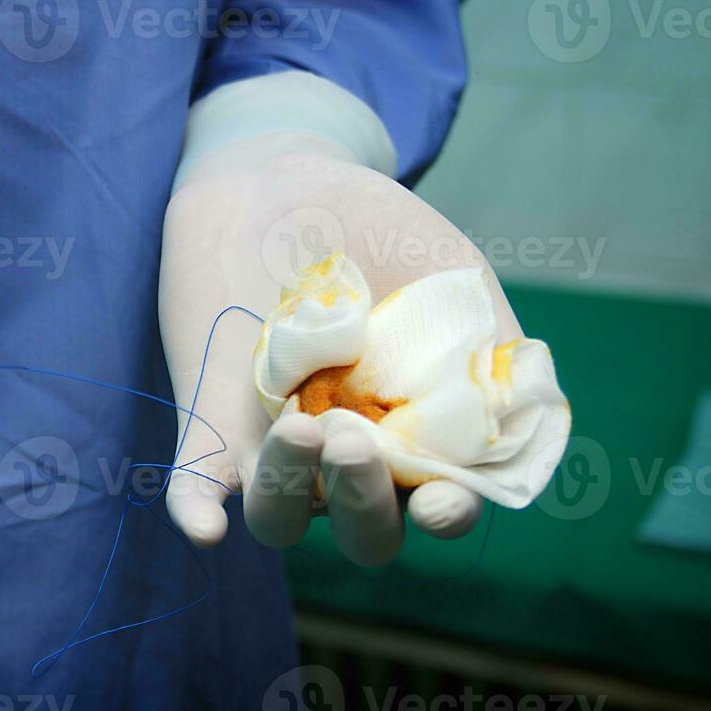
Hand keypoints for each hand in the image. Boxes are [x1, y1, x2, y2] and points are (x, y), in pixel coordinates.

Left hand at [159, 132, 520, 564]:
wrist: (288, 178)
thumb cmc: (382, 236)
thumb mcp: (455, 281)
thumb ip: (492, 352)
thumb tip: (514, 420)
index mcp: (420, 438)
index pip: (441, 505)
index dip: (448, 515)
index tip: (441, 502)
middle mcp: (351, 459)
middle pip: (364, 531)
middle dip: (365, 504)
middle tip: (352, 437)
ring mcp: (277, 444)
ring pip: (280, 516)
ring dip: (291, 494)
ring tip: (302, 429)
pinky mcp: (211, 415)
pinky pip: (197, 482)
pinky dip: (197, 509)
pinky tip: (202, 529)